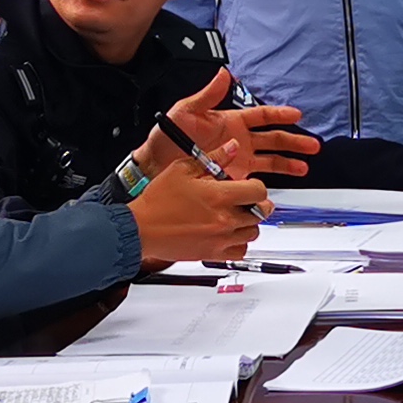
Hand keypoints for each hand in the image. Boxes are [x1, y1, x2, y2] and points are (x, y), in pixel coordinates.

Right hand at [133, 161, 268, 266]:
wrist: (141, 228)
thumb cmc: (157, 201)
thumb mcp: (183, 169)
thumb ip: (213, 157)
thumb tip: (232, 147)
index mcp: (219, 196)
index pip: (258, 191)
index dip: (257, 187)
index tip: (250, 186)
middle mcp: (224, 219)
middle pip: (260, 213)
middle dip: (256, 205)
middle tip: (246, 201)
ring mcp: (220, 239)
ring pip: (253, 233)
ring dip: (249, 224)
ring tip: (237, 217)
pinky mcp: (212, 254)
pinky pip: (240, 252)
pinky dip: (239, 244)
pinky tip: (230, 235)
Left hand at [160, 69, 319, 182]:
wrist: (155, 165)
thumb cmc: (167, 136)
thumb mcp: (186, 111)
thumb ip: (208, 95)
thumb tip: (224, 73)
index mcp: (230, 121)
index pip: (261, 116)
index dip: (279, 115)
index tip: (296, 115)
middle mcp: (238, 141)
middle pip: (273, 139)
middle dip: (293, 141)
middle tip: (312, 145)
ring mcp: (238, 160)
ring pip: (270, 160)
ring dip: (288, 162)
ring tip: (305, 166)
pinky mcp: (233, 178)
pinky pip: (256, 180)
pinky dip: (270, 182)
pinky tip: (281, 185)